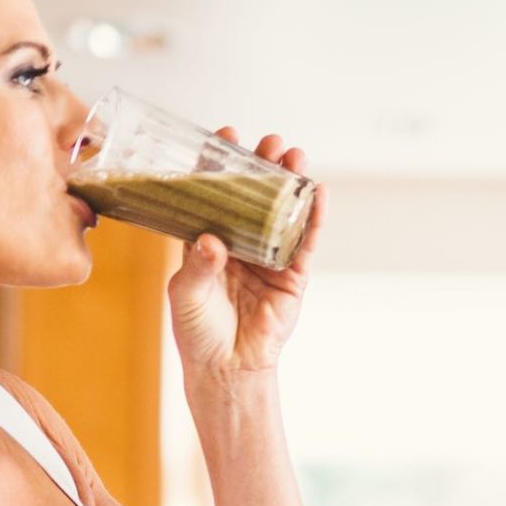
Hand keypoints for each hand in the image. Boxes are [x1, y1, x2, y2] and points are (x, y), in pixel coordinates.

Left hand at [165, 131, 324, 379]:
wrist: (226, 368)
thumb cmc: (198, 331)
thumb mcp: (186, 294)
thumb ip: (198, 265)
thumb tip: (212, 241)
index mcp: (208, 238)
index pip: (215, 192)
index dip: (222, 164)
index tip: (226, 137)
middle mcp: (240, 241)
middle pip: (254, 195)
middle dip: (263, 166)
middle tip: (269, 142)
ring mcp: (269, 256)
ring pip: (283, 212)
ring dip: (291, 183)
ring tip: (296, 156)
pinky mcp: (293, 276)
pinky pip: (305, 242)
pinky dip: (313, 217)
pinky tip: (318, 193)